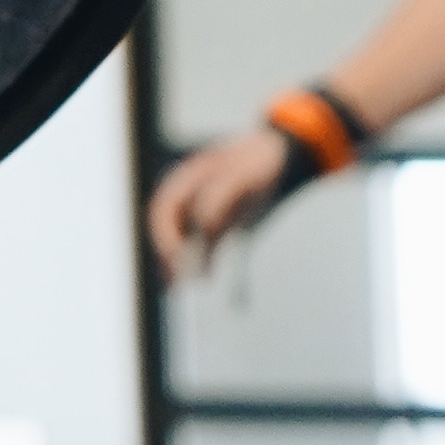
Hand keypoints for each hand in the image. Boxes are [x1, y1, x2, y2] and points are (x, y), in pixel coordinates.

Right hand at [147, 126, 296, 279]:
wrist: (281, 159)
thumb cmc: (258, 162)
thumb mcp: (242, 176)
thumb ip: (220, 196)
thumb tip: (203, 223)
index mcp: (187, 177)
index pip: (164, 208)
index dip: (165, 233)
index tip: (176, 257)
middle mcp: (189, 194)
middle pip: (167, 226)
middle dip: (168, 253)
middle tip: (176, 279)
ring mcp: (203, 208)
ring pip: (183, 238)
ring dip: (180, 261)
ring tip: (183, 286)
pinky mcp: (219, 223)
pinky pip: (204, 245)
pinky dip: (202, 261)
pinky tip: (207, 278)